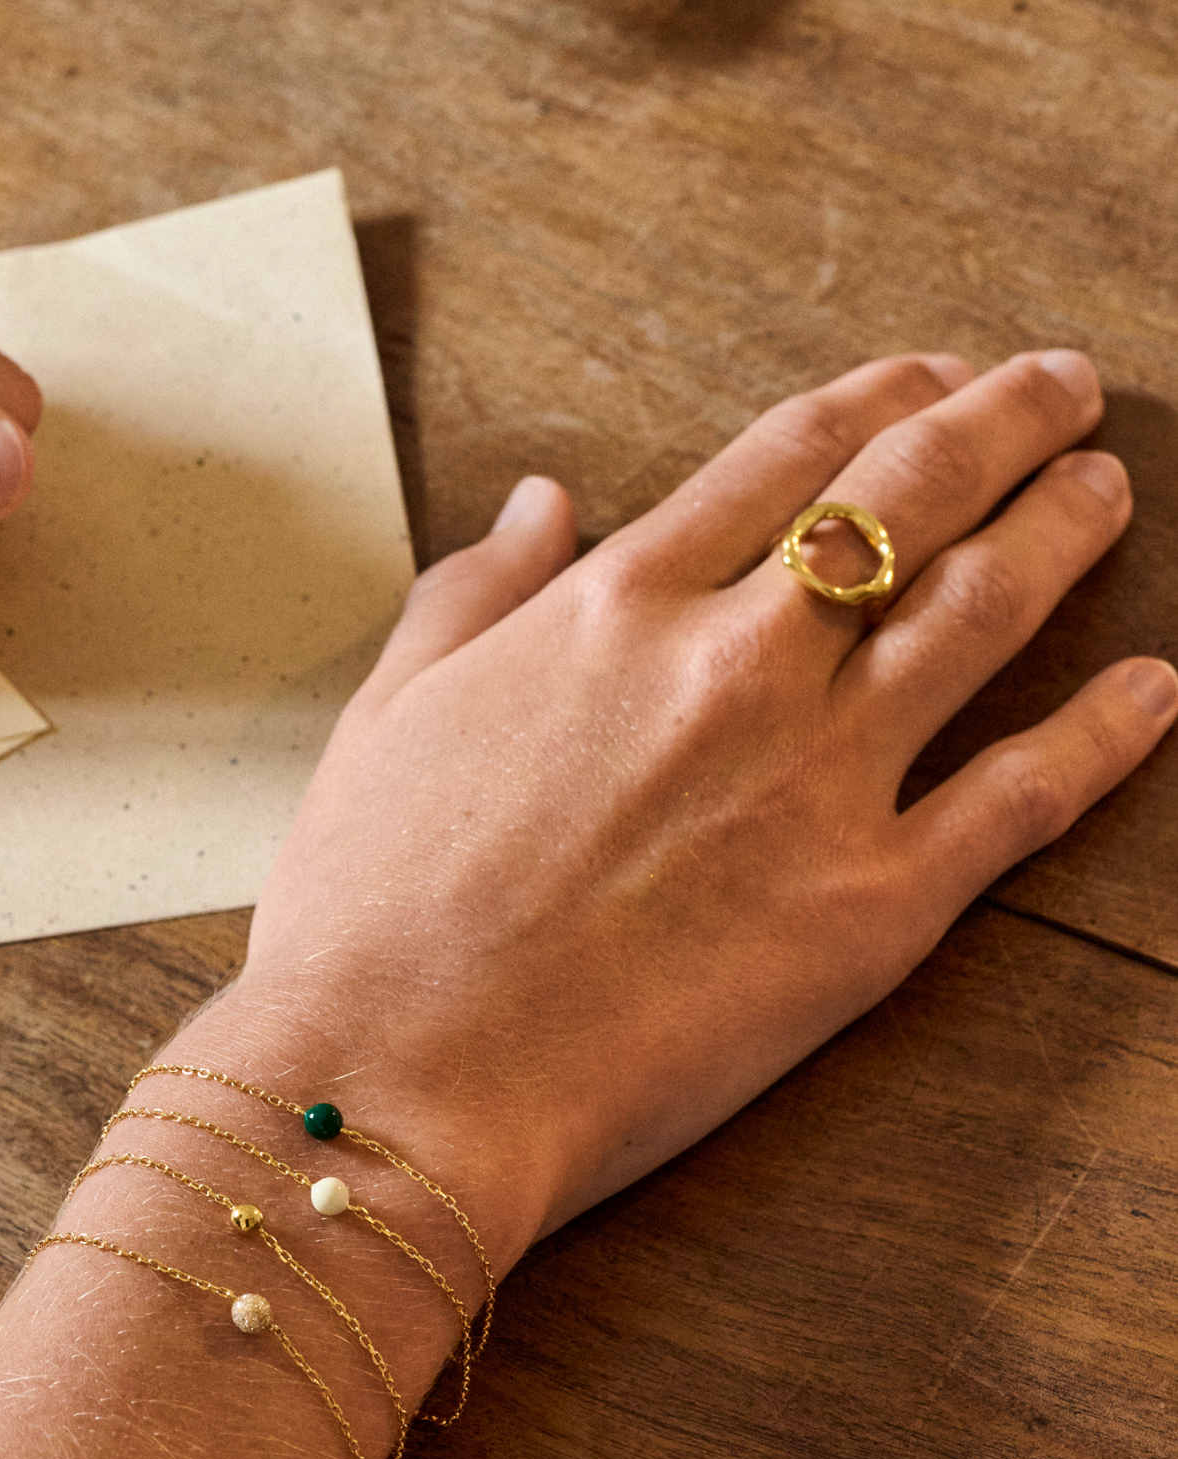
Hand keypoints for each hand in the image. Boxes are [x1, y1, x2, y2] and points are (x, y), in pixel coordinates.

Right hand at [223, 349, 1177, 1259]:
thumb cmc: (371, 907)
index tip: (924, 373)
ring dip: (1061, 529)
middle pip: (908, 499)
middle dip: (1000, 419)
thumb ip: (474, 593)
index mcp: (614, 609)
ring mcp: (818, 778)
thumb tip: (542, 503)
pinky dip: (1106, 733)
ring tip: (1104, 486)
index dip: (872, 398)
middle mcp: (735, 663)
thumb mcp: (389, 715)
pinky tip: (1152, 686)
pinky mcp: (875, 907)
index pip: (781, 461)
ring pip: (983, 612)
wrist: (399, 1072)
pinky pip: (1026, 797)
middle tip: (1059, 385)